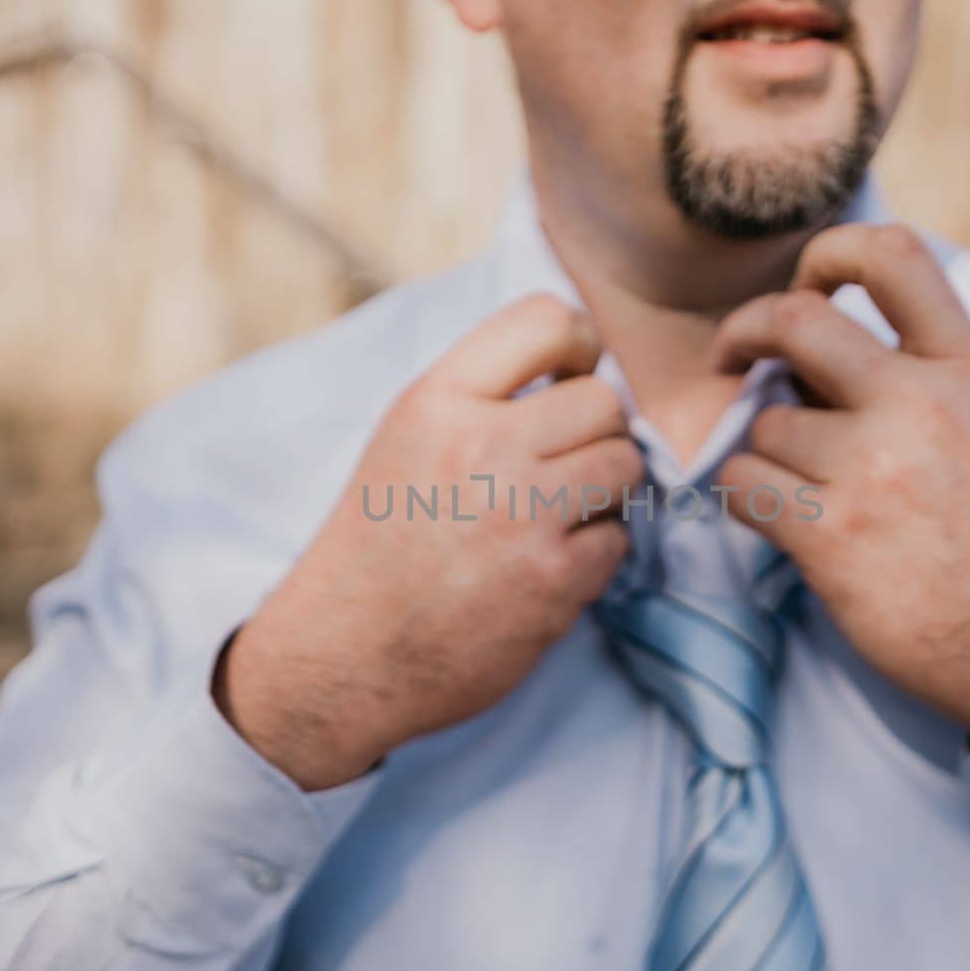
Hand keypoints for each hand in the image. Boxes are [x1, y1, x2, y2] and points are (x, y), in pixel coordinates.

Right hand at [220, 295, 641, 789]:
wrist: (345, 653)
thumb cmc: (381, 541)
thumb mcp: (407, 436)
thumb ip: (482, 393)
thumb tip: (583, 364)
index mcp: (438, 399)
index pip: (548, 317)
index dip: (581, 347)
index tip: (569, 382)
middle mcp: (481, 446)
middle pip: (605, 400)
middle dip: (598, 434)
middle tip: (564, 467)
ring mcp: (520, 514)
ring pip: (625, 464)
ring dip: (606, 492)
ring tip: (560, 515)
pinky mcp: (552, 579)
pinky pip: (619, 538)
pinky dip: (596, 555)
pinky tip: (549, 566)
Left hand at [713, 225, 969, 740]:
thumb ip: (917, 370)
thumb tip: (813, 336)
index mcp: (965, 369)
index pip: (892, 256)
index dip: (829, 251)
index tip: (804, 283)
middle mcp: (919, 405)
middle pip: (795, 321)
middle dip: (744, 331)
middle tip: (733, 357)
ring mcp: (872, 470)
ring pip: (762, 422)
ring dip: (762, 449)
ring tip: (800, 483)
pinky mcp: (832, 537)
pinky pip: (743, 486)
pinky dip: (744, 497)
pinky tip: (775, 515)